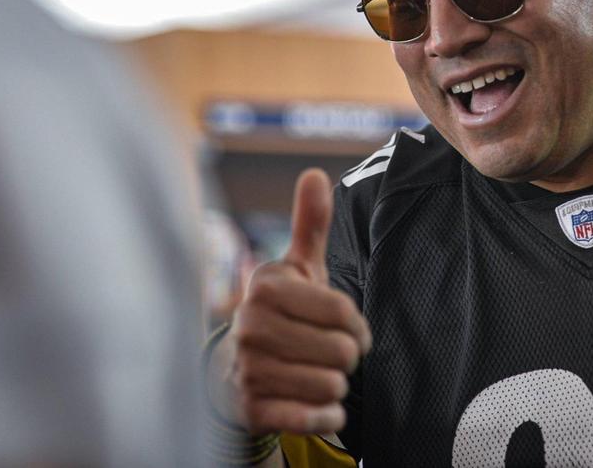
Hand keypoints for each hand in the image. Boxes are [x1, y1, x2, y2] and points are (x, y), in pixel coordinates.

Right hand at [218, 168, 371, 434]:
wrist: (234, 369)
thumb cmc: (281, 312)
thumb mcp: (296, 268)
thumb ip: (309, 224)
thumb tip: (315, 173)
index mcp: (267, 289)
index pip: (344, 311)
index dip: (357, 324)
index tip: (351, 327)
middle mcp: (250, 328)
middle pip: (342, 351)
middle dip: (347, 356)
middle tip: (331, 353)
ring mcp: (247, 370)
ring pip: (331, 385)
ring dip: (335, 384)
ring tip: (317, 374)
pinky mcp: (251, 410)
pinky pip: (312, 419)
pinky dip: (326, 416)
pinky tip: (317, 405)